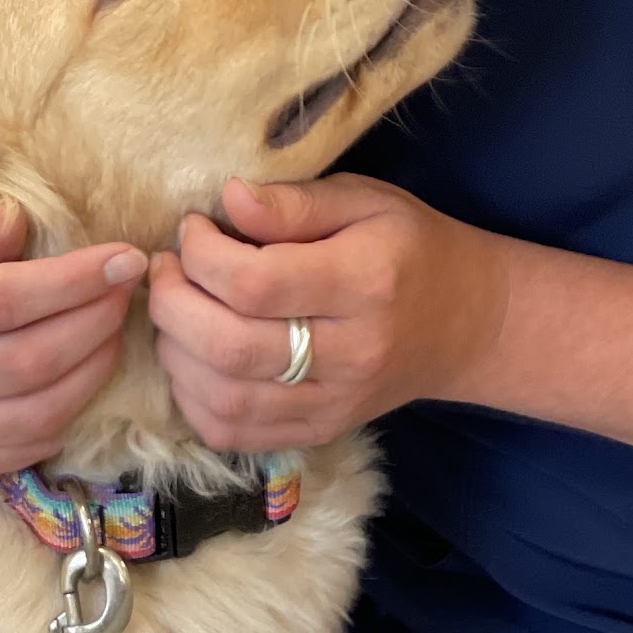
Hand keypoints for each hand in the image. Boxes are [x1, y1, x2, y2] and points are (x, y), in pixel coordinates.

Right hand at [0, 202, 147, 478]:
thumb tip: (17, 220)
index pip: (4, 301)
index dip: (75, 281)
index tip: (124, 258)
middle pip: (31, 360)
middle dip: (96, 322)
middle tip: (125, 291)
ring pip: (38, 412)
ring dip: (94, 370)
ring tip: (113, 332)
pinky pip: (25, 448)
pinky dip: (67, 414)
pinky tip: (81, 377)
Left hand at [147, 176, 506, 450]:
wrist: (466, 325)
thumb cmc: (410, 250)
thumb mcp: (364, 201)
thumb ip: (294, 203)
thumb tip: (227, 198)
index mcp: (365, 283)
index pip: (256, 284)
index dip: (201, 255)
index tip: (193, 229)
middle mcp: (351, 353)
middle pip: (230, 348)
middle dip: (172, 304)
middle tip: (166, 270)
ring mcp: (334, 403)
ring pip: (224, 399)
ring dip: (174, 353)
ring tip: (176, 311)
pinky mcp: (319, 431)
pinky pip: (233, 434)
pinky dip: (193, 400)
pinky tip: (192, 359)